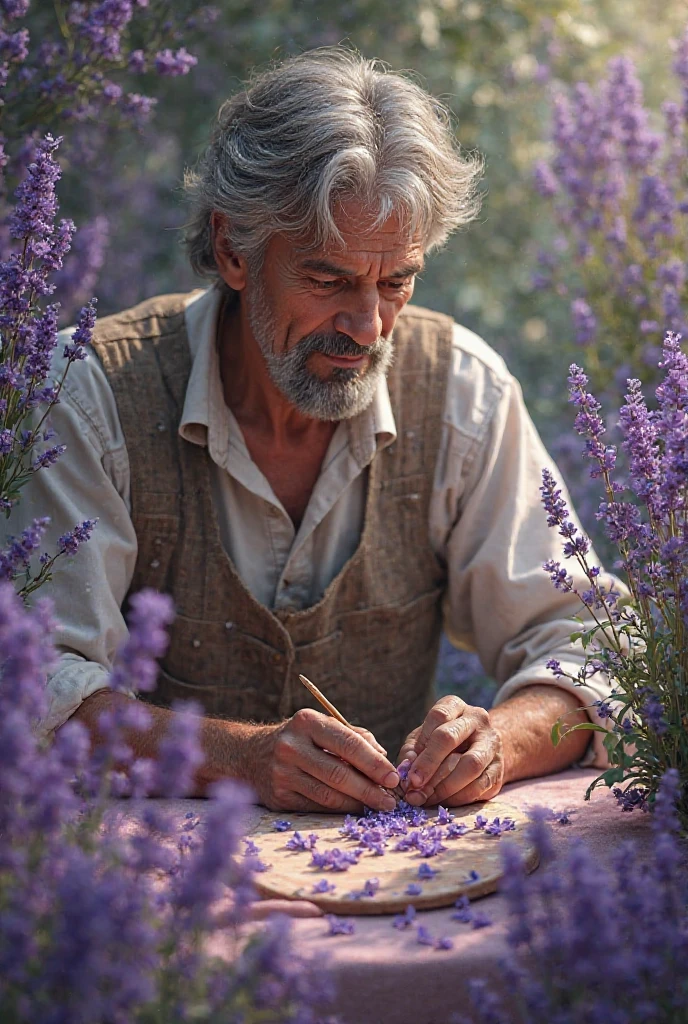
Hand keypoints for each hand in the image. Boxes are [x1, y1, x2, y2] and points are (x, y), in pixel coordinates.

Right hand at [250, 709, 399, 812]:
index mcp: (307, 722)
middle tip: (390, 800)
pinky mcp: (279, 797)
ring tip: (377, 806)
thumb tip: (383, 758)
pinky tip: (354, 808)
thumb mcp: (323, 727)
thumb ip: (355, 738)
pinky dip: (339, 809)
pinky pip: (316, 807)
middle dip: (370, 789)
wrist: (251, 755)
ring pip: (329, 794)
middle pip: (339, 773)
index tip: (394, 777)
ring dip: (358, 803)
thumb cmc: (301, 739)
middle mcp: (291, 746)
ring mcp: (282, 773)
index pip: (348, 743)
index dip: (374, 763)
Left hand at [398, 695, 504, 806]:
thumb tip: (406, 769)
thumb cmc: (443, 743)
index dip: (422, 742)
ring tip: (426, 798)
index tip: (410, 768)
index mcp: (455, 706)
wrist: (482, 749)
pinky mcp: (499, 768)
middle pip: (451, 737)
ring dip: (444, 785)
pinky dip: (458, 797)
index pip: (438, 716)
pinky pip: (480, 785)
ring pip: (470, 764)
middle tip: (414, 785)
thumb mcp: (424, 738)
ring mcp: (491, 743)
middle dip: (429, 763)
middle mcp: (477, 719)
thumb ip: (411, 751)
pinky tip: (443, 802)